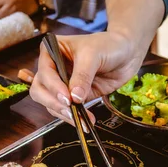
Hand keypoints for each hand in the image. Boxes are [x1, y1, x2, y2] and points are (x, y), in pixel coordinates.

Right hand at [29, 32, 146, 124]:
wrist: (127, 54)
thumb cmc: (108, 45)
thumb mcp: (93, 55)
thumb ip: (82, 76)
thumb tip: (74, 98)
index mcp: (51, 51)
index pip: (44, 72)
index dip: (53, 86)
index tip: (67, 97)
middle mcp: (52, 69)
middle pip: (40, 90)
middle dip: (53, 102)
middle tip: (69, 108)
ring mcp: (62, 84)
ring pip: (51, 104)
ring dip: (64, 114)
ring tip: (81, 119)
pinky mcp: (73, 97)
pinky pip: (66, 111)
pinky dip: (74, 118)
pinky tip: (85, 121)